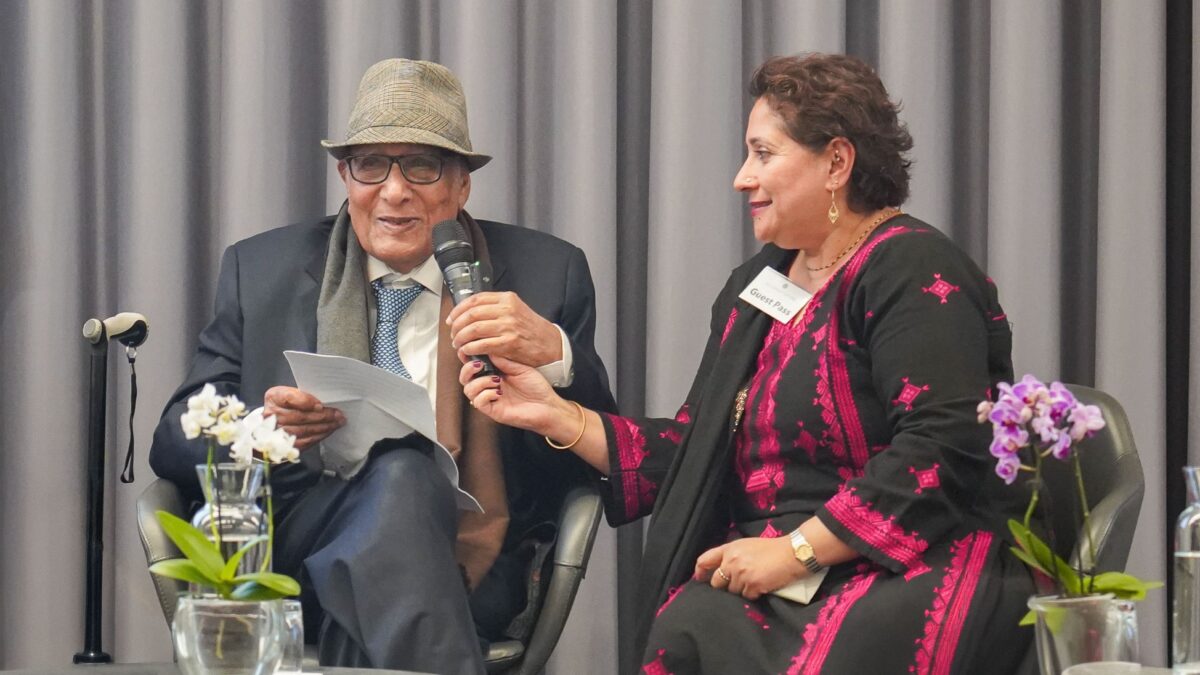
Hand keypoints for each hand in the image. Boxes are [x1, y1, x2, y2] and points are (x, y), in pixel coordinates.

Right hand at [263, 386, 344, 450]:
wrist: (277, 422)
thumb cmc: (290, 404)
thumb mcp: (293, 393)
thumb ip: (305, 395)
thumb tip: (326, 401)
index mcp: (274, 397)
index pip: (290, 398)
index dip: (306, 402)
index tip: (321, 405)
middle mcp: (272, 415)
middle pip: (300, 416)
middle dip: (323, 416)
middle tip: (338, 414)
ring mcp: (277, 431)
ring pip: (304, 430)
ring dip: (324, 427)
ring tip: (337, 422)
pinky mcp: (285, 444)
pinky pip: (305, 441)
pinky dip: (319, 436)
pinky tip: (328, 431)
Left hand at [447, 292, 561, 367]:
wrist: (550, 344)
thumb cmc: (532, 330)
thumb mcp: (516, 310)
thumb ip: (496, 308)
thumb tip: (470, 313)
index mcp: (507, 299)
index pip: (475, 300)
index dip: (458, 310)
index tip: (452, 318)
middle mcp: (507, 310)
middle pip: (471, 314)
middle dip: (457, 326)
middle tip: (453, 334)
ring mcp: (508, 326)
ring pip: (473, 329)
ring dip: (461, 338)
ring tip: (458, 344)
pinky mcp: (509, 342)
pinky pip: (481, 345)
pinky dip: (470, 349)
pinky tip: (467, 351)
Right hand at [459, 354, 565, 433]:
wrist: (548, 405)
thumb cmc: (536, 386)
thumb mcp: (519, 367)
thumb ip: (502, 359)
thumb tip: (486, 346)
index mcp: (494, 374)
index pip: (473, 366)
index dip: (468, 357)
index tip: (470, 348)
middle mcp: (489, 386)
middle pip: (464, 378)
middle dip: (467, 369)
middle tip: (480, 365)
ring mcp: (490, 398)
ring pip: (468, 390)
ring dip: (479, 382)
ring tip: (496, 380)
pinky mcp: (493, 411)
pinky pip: (478, 402)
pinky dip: (485, 394)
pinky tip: (499, 392)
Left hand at [694, 537, 805, 599]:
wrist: (792, 553)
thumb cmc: (772, 549)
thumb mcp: (747, 545)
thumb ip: (732, 556)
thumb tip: (721, 570)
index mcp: (729, 549)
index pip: (704, 560)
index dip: (700, 572)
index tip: (700, 579)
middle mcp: (731, 561)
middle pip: (716, 582)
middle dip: (724, 586)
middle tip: (736, 585)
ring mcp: (741, 574)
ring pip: (732, 592)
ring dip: (741, 591)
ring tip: (754, 583)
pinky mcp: (752, 585)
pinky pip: (746, 597)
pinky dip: (753, 595)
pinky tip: (762, 587)